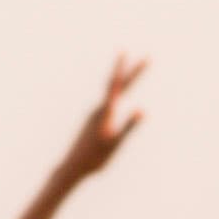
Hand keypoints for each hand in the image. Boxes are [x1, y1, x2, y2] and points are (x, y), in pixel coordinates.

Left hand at [55, 56, 146, 184]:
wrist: (73, 166)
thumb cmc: (95, 158)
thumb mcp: (115, 143)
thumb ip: (129, 126)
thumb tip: (141, 110)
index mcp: (104, 111)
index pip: (116, 85)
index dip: (124, 68)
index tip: (126, 52)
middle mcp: (98, 108)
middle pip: (117, 85)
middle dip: (131, 71)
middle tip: (145, 58)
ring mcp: (95, 114)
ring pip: (112, 93)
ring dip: (124, 80)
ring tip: (134, 70)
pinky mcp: (94, 120)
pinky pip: (109, 102)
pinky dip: (117, 93)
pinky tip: (117, 95)